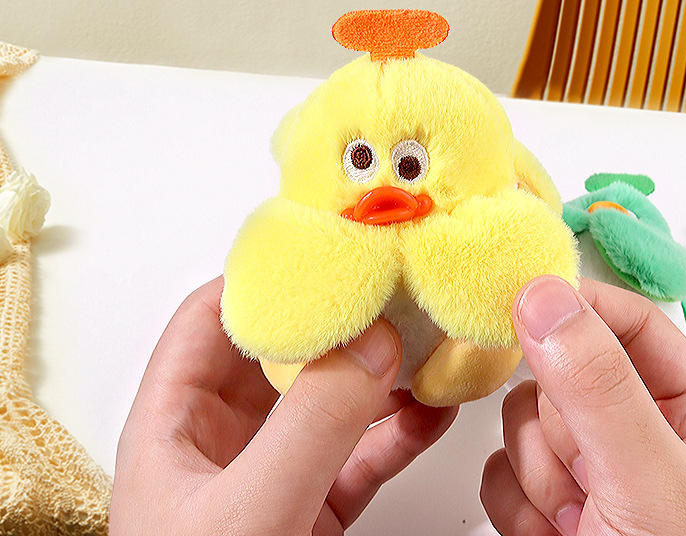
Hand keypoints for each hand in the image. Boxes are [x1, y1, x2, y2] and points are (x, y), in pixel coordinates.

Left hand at [110, 277, 457, 534]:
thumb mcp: (249, 512)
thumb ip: (309, 426)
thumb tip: (374, 343)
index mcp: (177, 422)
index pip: (214, 316)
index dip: (267, 276)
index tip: (329, 248)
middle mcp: (224, 438)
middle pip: (284, 351)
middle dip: (343, 318)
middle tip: (396, 283)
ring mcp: (273, 472)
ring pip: (331, 400)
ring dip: (382, 372)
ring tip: (430, 338)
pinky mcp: (313, 511)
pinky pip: (360, 453)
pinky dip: (399, 430)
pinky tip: (435, 410)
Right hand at [481, 277, 685, 535]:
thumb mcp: (651, 483)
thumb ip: (599, 387)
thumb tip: (542, 295)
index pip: (625, 319)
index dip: (577, 304)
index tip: (524, 296)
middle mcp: (632, 429)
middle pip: (558, 366)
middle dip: (558, 422)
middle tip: (585, 469)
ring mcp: (583, 466)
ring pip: (519, 415)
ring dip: (539, 470)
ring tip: (576, 517)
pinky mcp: (539, 501)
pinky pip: (496, 466)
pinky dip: (515, 504)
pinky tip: (551, 534)